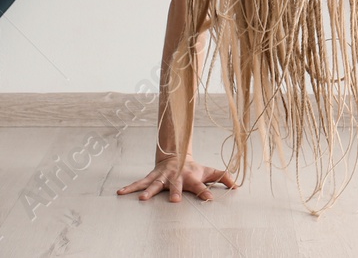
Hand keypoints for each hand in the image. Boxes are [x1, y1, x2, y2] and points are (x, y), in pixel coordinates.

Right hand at [117, 155, 236, 203]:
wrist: (175, 155)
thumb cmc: (193, 168)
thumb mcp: (208, 171)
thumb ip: (222, 177)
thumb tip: (237, 185)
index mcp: (191, 178)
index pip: (201, 186)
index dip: (206, 192)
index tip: (210, 199)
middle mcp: (176, 178)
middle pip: (176, 186)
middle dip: (175, 192)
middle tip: (174, 201)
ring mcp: (162, 178)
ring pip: (155, 185)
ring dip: (149, 192)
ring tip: (142, 199)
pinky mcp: (152, 177)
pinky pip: (140, 183)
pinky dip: (130, 188)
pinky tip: (120, 193)